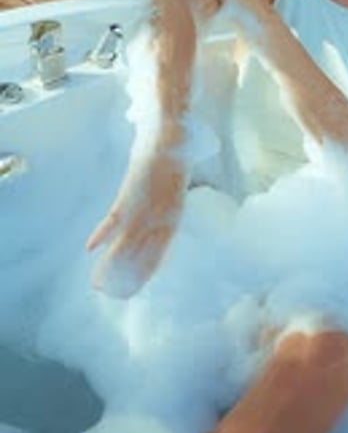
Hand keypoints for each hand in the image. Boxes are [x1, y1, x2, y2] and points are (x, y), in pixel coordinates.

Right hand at [86, 149, 184, 298]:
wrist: (172, 139)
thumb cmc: (172, 164)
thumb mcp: (172, 193)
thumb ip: (163, 211)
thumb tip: (151, 225)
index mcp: (173, 219)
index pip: (158, 255)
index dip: (144, 273)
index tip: (133, 288)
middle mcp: (160, 219)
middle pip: (140, 255)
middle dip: (124, 275)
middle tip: (110, 292)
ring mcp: (145, 208)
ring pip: (124, 243)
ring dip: (108, 263)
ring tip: (96, 281)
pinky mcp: (130, 194)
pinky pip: (113, 219)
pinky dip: (101, 233)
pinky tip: (90, 248)